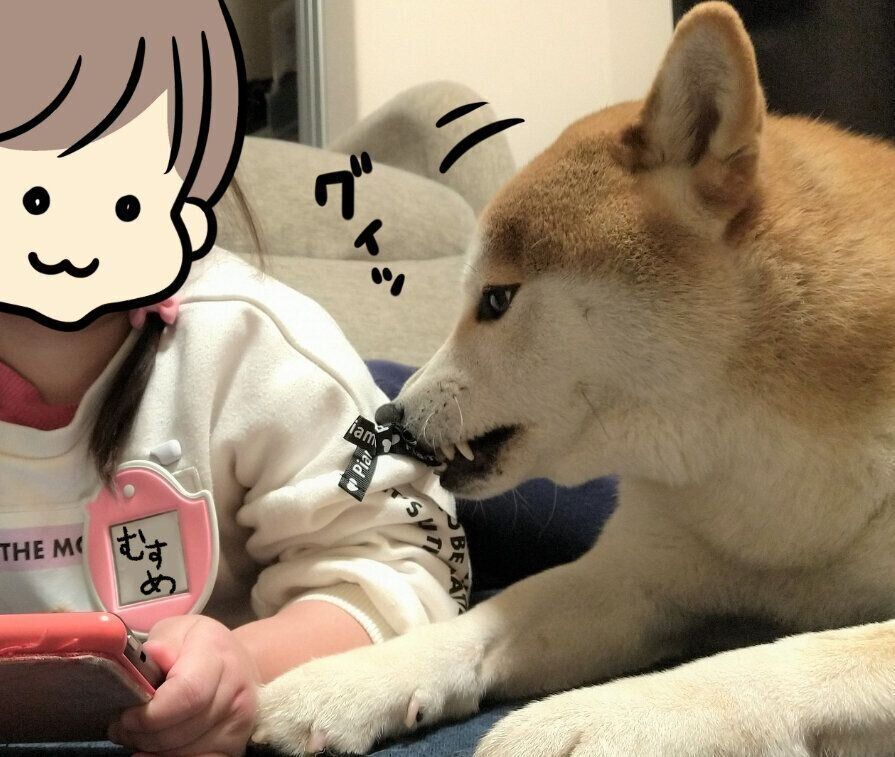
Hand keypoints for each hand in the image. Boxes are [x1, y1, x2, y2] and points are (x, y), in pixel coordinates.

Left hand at [109, 615, 259, 756]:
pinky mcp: (236, 744)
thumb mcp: (177, 630)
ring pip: (187, 752)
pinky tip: (152, 753)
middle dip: (144, 735)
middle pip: (183, 729)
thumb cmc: (199, 645)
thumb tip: (154, 656)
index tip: (127, 715)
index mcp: (217, 655)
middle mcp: (235, 688)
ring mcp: (239, 720)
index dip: (151, 714)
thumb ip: (163, 642)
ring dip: (152, 750)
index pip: (187, 694)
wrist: (238, 662)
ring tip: (136, 735)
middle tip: (122, 727)